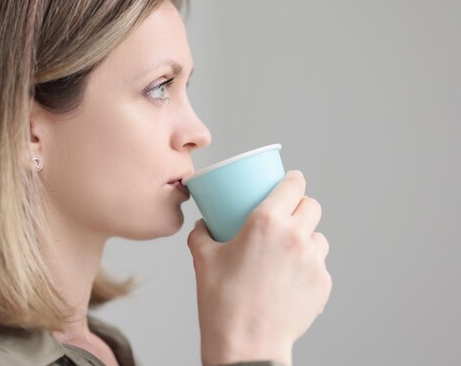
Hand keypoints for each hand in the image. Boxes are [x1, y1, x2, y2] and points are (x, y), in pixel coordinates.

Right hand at [187, 170, 331, 365]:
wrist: (247, 344)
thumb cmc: (222, 301)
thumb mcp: (203, 259)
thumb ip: (201, 234)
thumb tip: (203, 225)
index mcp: (266, 221)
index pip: (294, 185)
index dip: (293, 180)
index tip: (289, 182)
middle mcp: (295, 236)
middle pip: (312, 205)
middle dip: (300, 206)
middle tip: (285, 216)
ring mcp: (314, 261)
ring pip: (319, 236)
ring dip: (306, 237)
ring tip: (288, 250)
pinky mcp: (323, 284)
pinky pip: (319, 265)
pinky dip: (307, 267)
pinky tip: (289, 279)